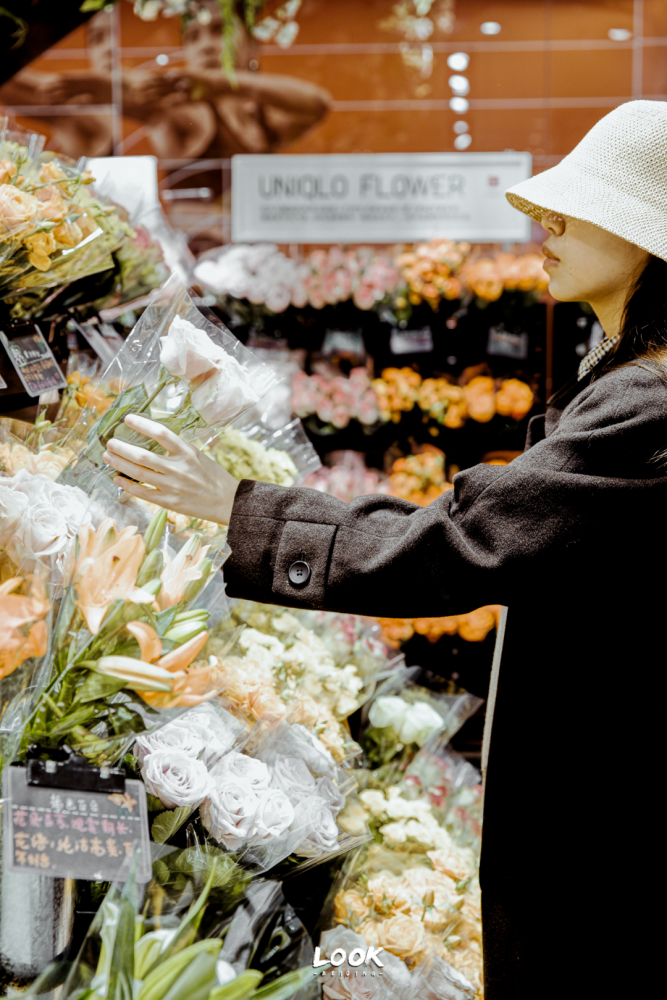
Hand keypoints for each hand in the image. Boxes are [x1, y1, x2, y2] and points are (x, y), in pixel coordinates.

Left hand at [102, 415, 238, 524]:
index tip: (128, 419)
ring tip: (108, 457)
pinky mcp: (169, 502)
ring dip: (120, 464)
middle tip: (110, 442)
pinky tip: (117, 479)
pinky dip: (127, 485)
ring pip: (139, 473)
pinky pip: (143, 493)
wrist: (227, 502)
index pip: (162, 434)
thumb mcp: (198, 455)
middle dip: (122, 448)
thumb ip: (178, 449)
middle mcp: (179, 468)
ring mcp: (172, 486)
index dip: (143, 425)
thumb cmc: (213, 476)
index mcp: (188, 453)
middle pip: (143, 456)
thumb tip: (154, 439)